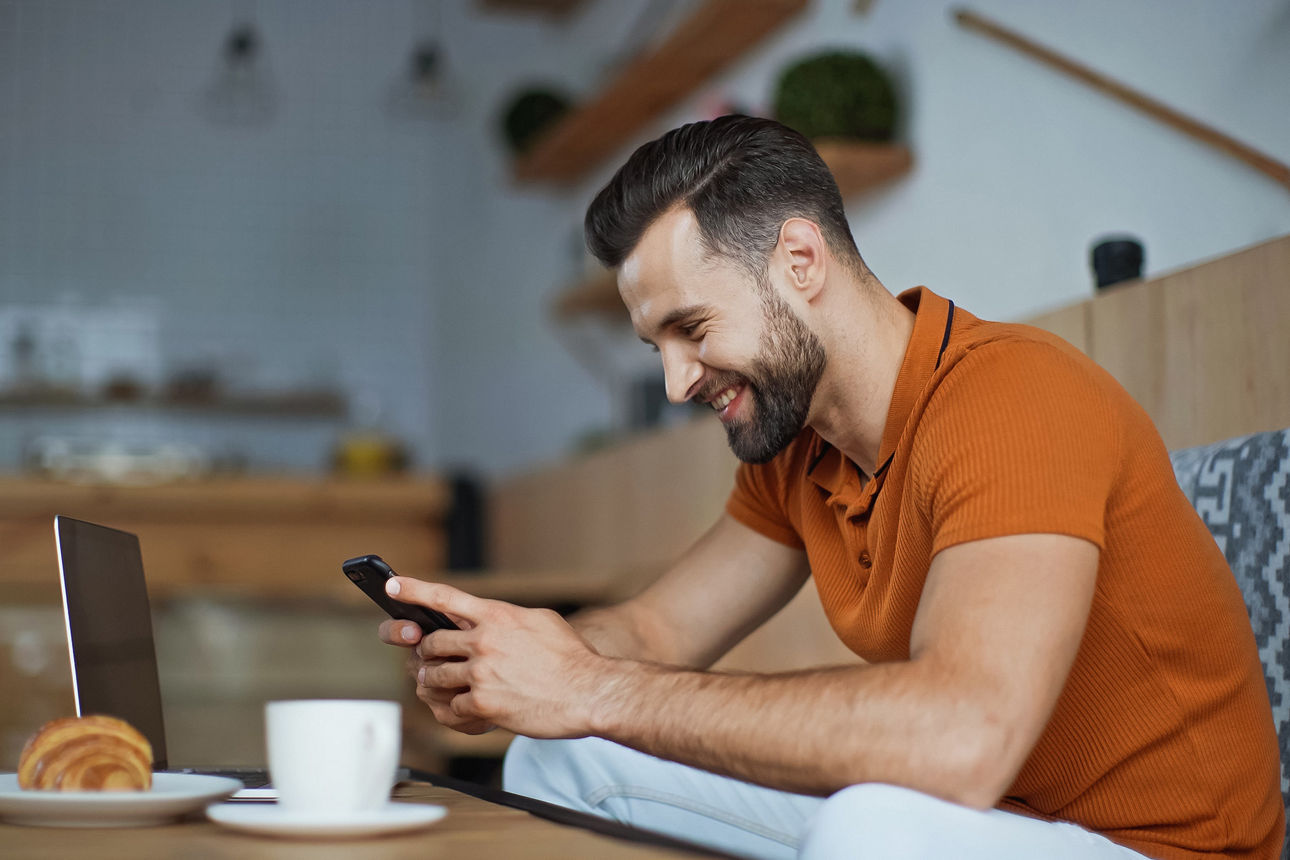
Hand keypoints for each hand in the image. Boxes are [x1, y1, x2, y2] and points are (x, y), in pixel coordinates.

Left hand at [387, 576, 610, 738]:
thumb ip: (508, 618)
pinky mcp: (484, 703)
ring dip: (437, 682)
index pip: (445, 597)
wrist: (589, 692)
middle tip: (432, 660)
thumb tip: (489, 619)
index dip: (413, 590)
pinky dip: (459, 710)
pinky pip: (453, 706)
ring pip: (436, 676)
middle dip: (429, 653)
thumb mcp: (541, 621)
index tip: (392, 585)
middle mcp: (484, 640)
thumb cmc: (572, 658)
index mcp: (497, 615)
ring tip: (447, 686)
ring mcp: (481, 672)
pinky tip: (475, 709)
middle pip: (432, 643)